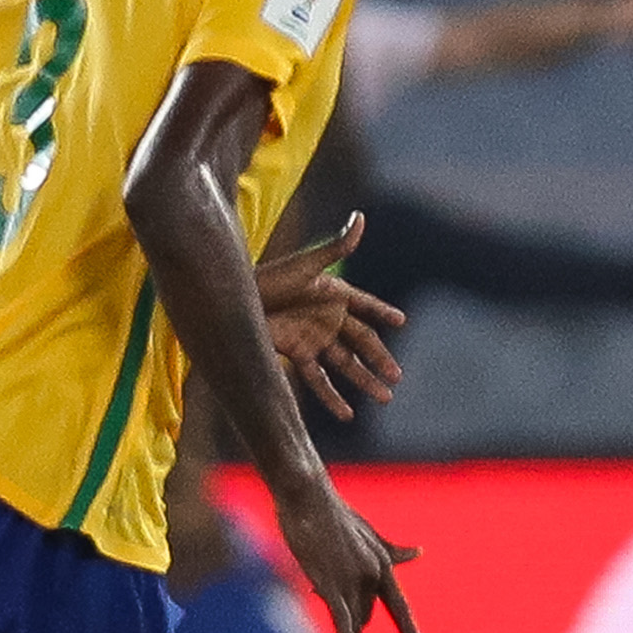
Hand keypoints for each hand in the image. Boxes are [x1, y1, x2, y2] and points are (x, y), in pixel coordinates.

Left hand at [256, 213, 405, 420]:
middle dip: (379, 359)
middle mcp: (325, 317)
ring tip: (385, 398)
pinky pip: (318, 380)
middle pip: (360, 342)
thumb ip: (336, 246)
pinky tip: (347, 415)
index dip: (382, 312)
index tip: (401, 321)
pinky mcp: (296, 353)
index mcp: (332, 293)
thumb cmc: (269, 277)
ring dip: (364, 381)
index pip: (364, 305)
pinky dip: (331, 397)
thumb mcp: (306, 266)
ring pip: (345, 364)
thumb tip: (361, 218)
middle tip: (397, 376)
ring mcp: (312, 337)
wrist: (231, 301)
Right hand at [273, 480, 421, 632]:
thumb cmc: (333, 513)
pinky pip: (343, 626)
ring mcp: (354, 582)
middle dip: (348, 620)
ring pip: (353, 624)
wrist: (308, 496)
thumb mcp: (369, 533)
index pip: (399, 607)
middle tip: (324, 594)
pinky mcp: (331, 586)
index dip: (409, 631)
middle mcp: (375, 575)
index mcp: (384, 564)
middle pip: (364, 617)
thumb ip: (393, 551)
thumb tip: (420, 552)